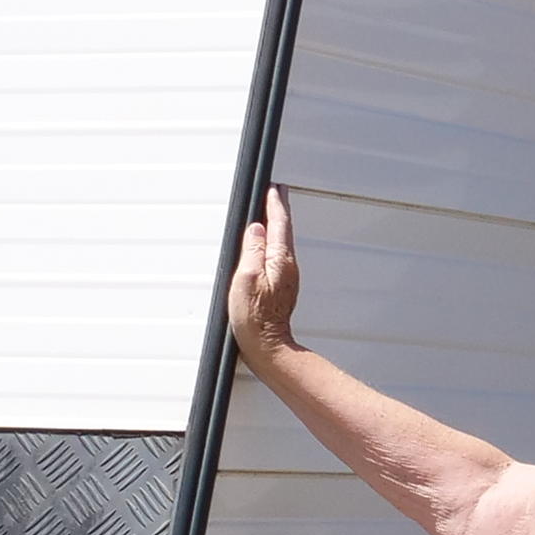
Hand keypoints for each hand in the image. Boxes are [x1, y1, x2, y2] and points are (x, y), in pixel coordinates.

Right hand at [228, 186, 301, 362]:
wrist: (267, 346)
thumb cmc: (254, 317)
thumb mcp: (246, 278)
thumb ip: (252, 250)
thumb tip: (256, 228)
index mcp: (279, 260)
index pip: (278, 224)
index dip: (274, 204)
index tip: (272, 188)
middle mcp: (287, 266)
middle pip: (284, 230)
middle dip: (280, 209)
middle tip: (278, 191)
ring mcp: (286, 277)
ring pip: (282, 242)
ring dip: (278, 224)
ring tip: (273, 211)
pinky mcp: (281, 287)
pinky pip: (279, 255)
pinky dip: (275, 241)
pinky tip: (269, 243)